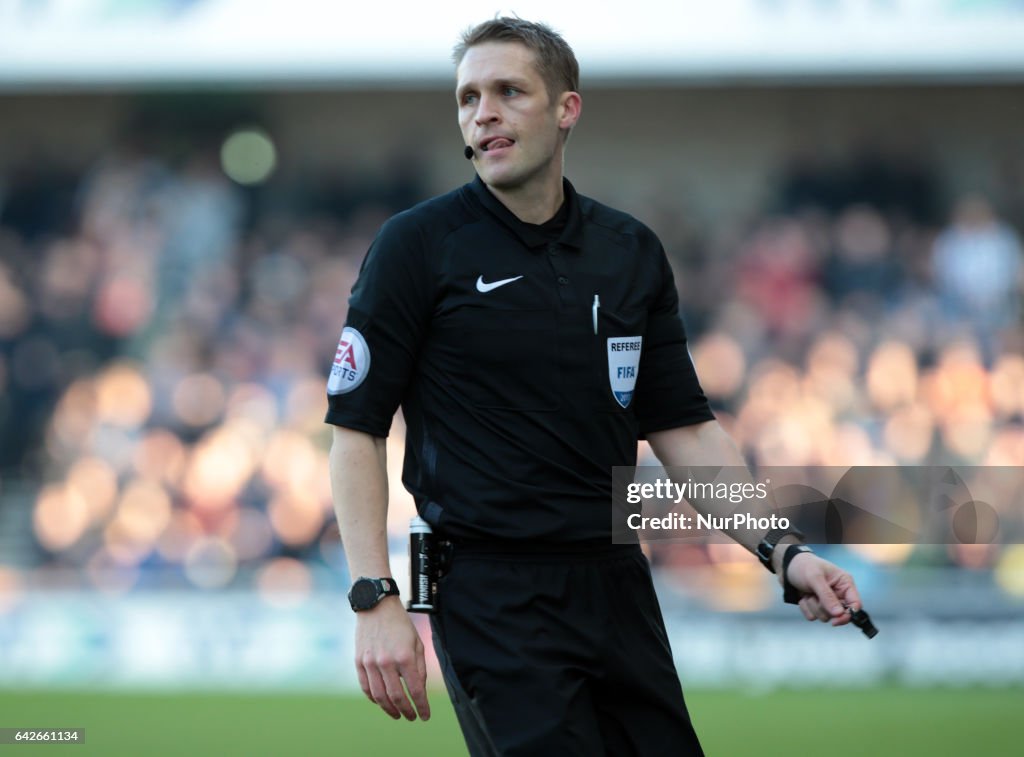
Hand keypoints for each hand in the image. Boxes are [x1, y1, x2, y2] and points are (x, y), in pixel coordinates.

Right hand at [355, 596, 430, 720]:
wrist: (376, 606)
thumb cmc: (400, 624)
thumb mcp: (417, 642)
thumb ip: (420, 667)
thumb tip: (419, 690)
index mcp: (405, 657)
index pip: (415, 690)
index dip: (422, 706)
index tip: (425, 716)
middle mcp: (386, 662)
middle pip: (397, 697)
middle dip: (406, 711)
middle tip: (412, 717)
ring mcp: (370, 663)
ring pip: (379, 696)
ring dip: (389, 709)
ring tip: (397, 714)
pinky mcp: (359, 662)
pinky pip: (366, 687)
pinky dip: (374, 699)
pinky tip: (382, 702)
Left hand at [781, 552, 861, 626]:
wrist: (786, 566)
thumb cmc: (803, 566)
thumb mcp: (815, 578)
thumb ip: (827, 596)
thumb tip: (839, 614)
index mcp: (844, 583)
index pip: (855, 604)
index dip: (848, 614)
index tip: (836, 620)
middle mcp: (838, 593)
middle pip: (839, 614)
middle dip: (824, 608)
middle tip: (814, 596)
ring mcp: (827, 601)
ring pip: (825, 617)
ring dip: (813, 606)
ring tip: (807, 592)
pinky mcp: (816, 606)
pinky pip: (813, 617)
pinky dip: (806, 608)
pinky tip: (803, 596)